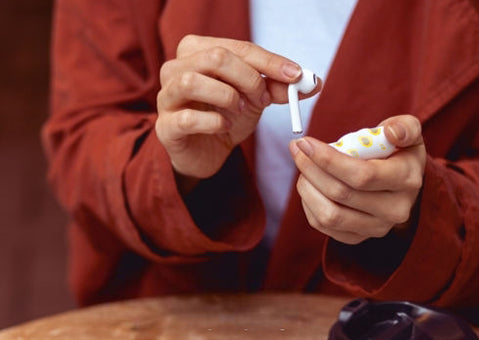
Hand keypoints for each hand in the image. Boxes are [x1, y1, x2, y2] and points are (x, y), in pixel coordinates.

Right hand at [156, 35, 319, 191]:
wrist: (206, 152)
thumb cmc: (225, 116)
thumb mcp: (255, 99)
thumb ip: (278, 87)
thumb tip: (313, 82)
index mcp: (196, 51)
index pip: (237, 47)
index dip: (268, 61)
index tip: (295, 75)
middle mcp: (175, 68)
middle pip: (215, 57)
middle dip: (248, 79)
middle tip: (262, 99)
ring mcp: (166, 97)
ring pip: (192, 82)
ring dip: (227, 96)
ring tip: (241, 110)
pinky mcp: (165, 126)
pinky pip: (187, 118)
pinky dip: (214, 122)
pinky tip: (225, 126)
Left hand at [290, 115, 425, 243]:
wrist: (401, 182)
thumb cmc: (399, 150)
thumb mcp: (409, 131)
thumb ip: (405, 127)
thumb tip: (391, 132)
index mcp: (407, 180)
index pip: (363, 175)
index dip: (328, 160)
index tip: (306, 143)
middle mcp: (395, 210)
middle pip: (341, 194)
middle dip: (311, 169)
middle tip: (298, 149)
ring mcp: (376, 228)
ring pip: (329, 215)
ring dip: (307, 188)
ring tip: (303, 166)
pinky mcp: (357, 237)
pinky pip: (323, 225)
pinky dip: (309, 203)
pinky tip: (309, 184)